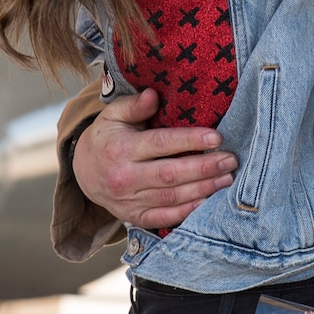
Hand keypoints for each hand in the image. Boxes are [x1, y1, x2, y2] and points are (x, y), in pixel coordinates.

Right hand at [72, 88, 236, 229]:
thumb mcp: (112, 115)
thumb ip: (133, 105)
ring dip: (203, 190)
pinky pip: (164, 218)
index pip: (161, 144)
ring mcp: (129, 201)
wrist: (83, 173)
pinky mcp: (135, 217)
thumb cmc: (107, 138)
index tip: (216, 137)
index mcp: (121, 149)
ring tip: (227, 179)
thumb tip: (153, 95)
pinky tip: (208, 202)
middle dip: (204, 168)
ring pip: (172, 198)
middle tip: (230, 160)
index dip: (190, 140)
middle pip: (171, 174)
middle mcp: (124, 178)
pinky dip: (188, 212)